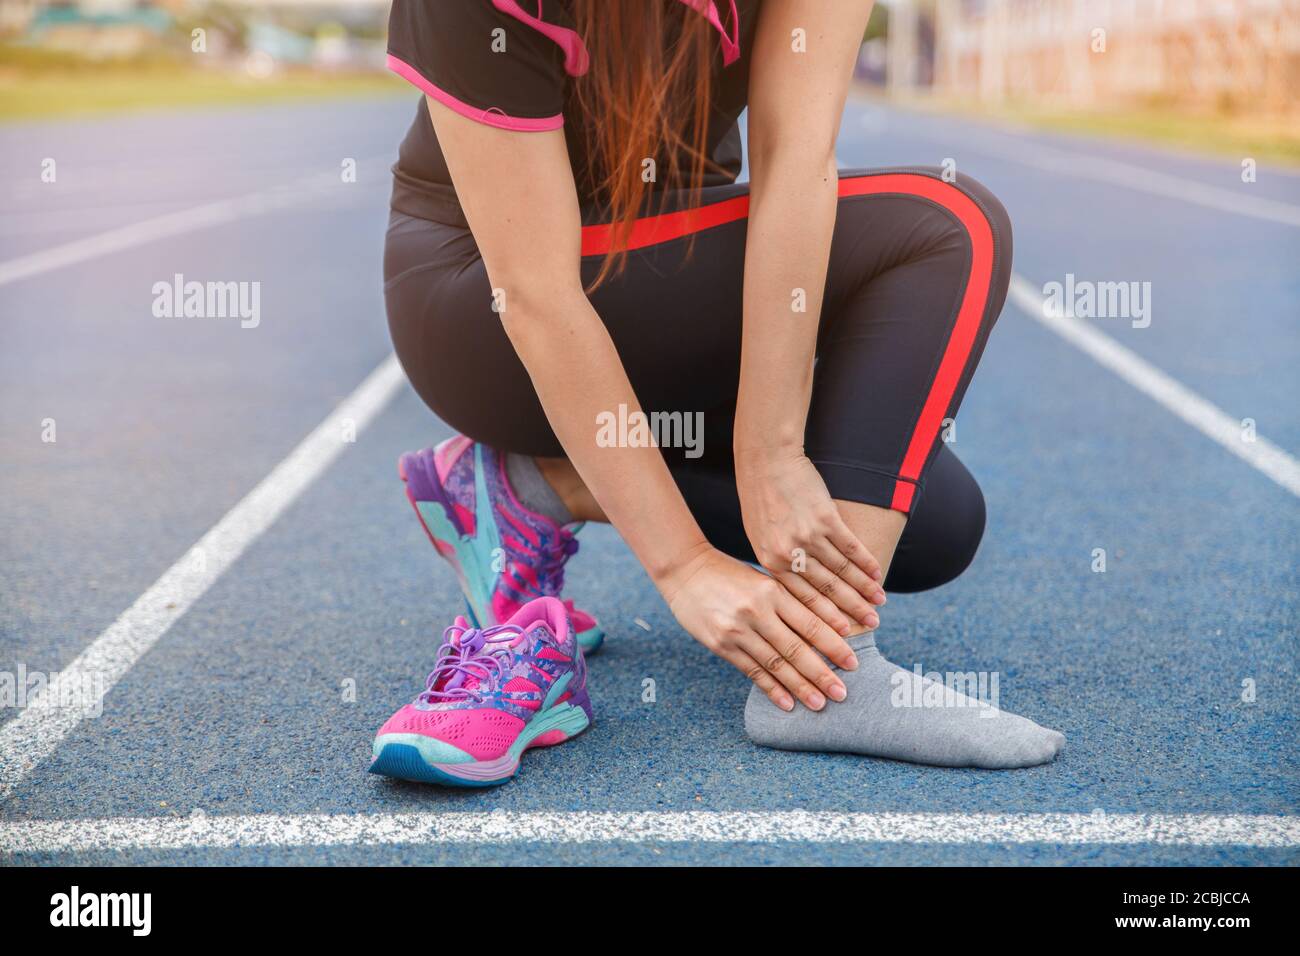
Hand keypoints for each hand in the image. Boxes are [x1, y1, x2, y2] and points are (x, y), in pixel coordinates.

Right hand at [659, 546, 857, 711]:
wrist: (686, 571)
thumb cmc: (731, 574)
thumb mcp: (763, 579)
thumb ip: (789, 602)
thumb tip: (825, 629)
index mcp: (772, 590)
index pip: (810, 623)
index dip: (833, 644)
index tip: (853, 662)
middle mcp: (756, 611)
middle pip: (796, 649)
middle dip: (822, 673)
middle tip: (843, 693)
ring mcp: (737, 631)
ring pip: (775, 664)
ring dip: (800, 687)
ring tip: (820, 704)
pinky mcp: (721, 645)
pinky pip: (752, 671)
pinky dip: (771, 689)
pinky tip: (787, 704)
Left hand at [735, 447, 885, 630]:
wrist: (766, 462)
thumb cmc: (759, 499)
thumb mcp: (759, 537)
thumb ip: (778, 563)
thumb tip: (795, 588)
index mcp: (771, 562)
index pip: (802, 598)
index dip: (826, 618)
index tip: (843, 632)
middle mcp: (790, 554)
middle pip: (827, 589)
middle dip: (851, 610)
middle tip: (871, 625)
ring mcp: (809, 536)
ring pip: (843, 571)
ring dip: (864, 589)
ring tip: (879, 603)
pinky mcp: (826, 518)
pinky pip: (851, 547)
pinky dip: (866, 562)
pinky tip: (877, 574)